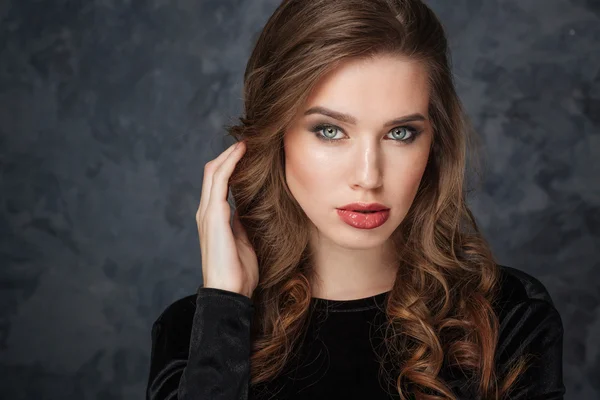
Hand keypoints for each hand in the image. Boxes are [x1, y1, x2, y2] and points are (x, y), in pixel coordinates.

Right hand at [196, 140, 257, 298]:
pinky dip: (230, 163)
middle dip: (230, 154)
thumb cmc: (238, 271)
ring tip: (246, 141)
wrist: (229, 291)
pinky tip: (242, 153)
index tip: (249, 152)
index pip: (218, 181)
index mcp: (214, 217)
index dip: (231, 164)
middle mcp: (206, 211)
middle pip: (213, 171)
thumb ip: (242, 222)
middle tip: (249, 140)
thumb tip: (249, 209)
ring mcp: (207, 212)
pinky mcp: (213, 214)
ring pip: (214, 171)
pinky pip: (220, 180)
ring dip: (230, 154)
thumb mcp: (244, 240)